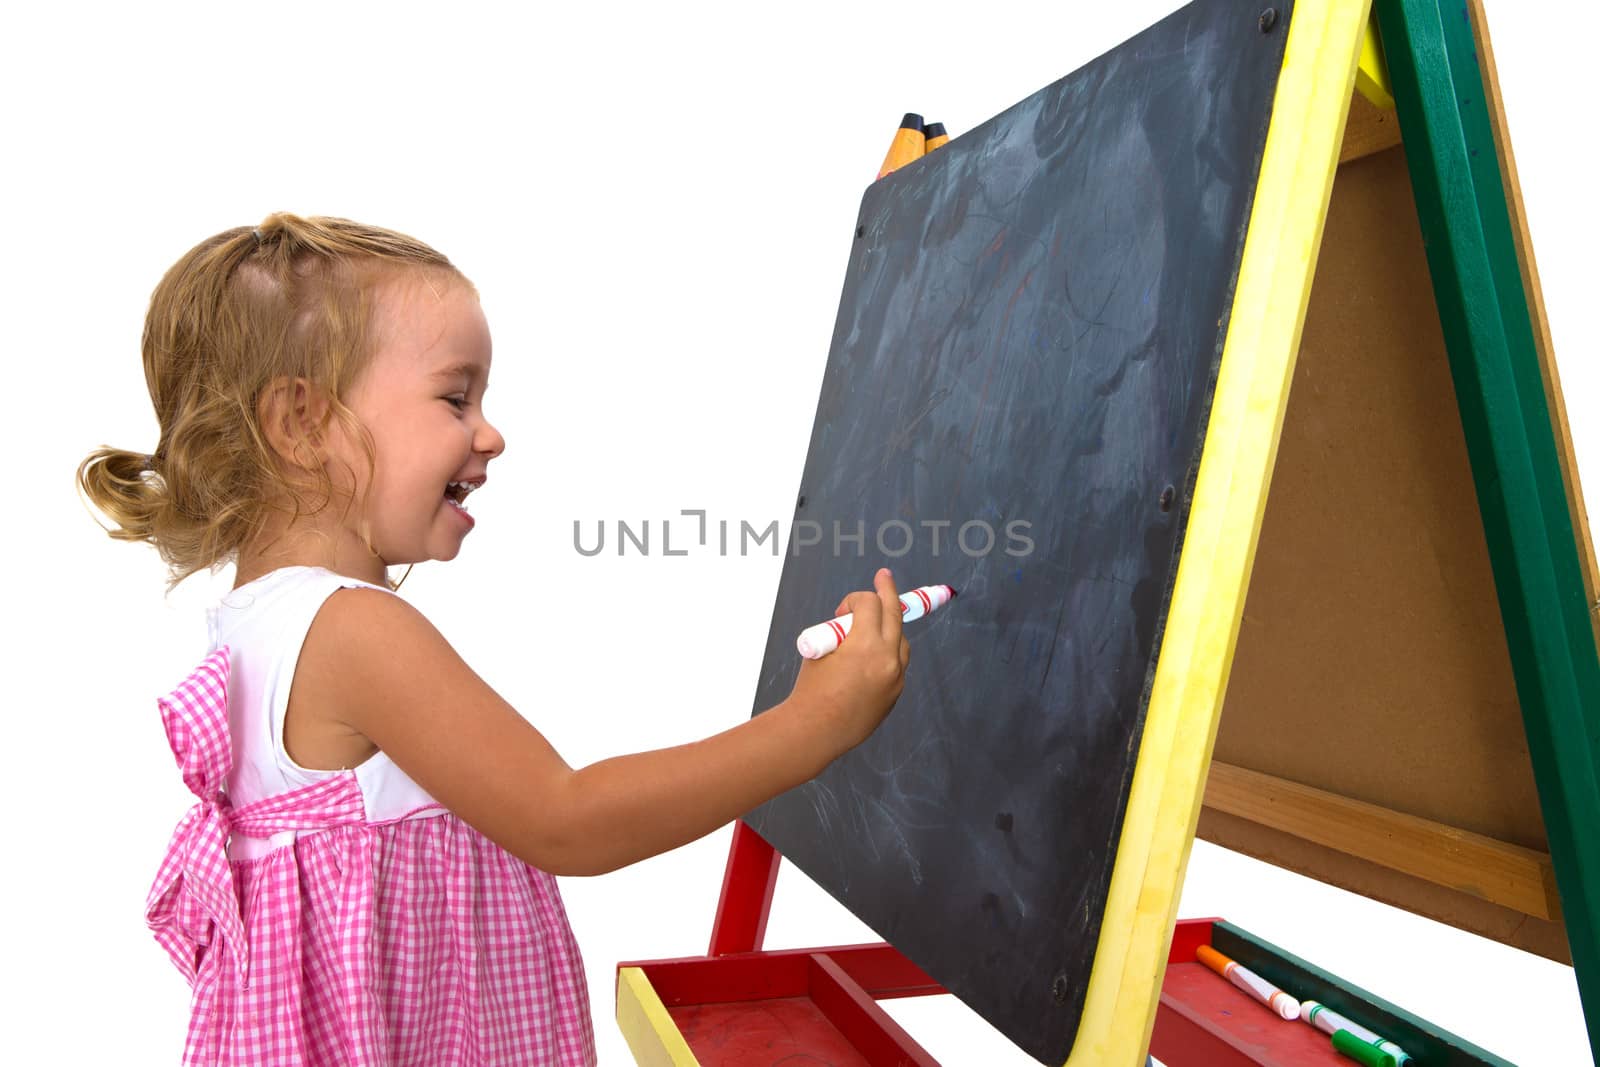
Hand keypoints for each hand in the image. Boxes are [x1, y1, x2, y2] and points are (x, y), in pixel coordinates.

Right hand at [785, 568, 911, 751]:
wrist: (816, 730)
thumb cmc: (812, 688)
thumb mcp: (821, 648)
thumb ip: (843, 631)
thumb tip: (856, 622)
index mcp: (864, 644)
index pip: (870, 603)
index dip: (854, 599)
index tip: (842, 609)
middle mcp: (886, 658)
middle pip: (894, 613)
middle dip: (888, 591)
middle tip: (884, 577)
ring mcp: (895, 676)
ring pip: (901, 639)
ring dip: (887, 630)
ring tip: (868, 631)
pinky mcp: (896, 692)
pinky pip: (897, 663)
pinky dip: (886, 656)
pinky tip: (869, 659)